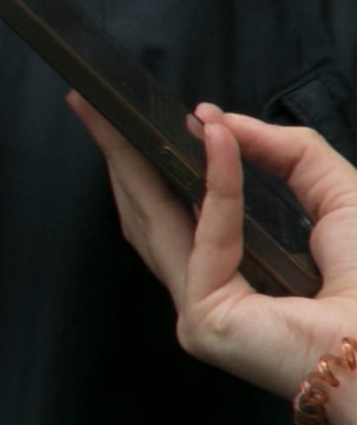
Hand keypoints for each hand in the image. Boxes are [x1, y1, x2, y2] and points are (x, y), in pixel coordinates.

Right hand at [73, 95, 356, 401]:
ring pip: (154, 222)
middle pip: (148, 214)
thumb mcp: (338, 195)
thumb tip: (218, 120)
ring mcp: (198, 311)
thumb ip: (287, 152)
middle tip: (93, 107)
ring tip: (109, 115)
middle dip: (119, 156)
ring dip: (129, 162)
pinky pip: (206, 237)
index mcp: (237, 276)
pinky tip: (217, 139)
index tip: (145, 117)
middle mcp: (209, 296)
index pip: (179, 215)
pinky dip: (216, 182)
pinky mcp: (204, 317)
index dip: (159, 162)